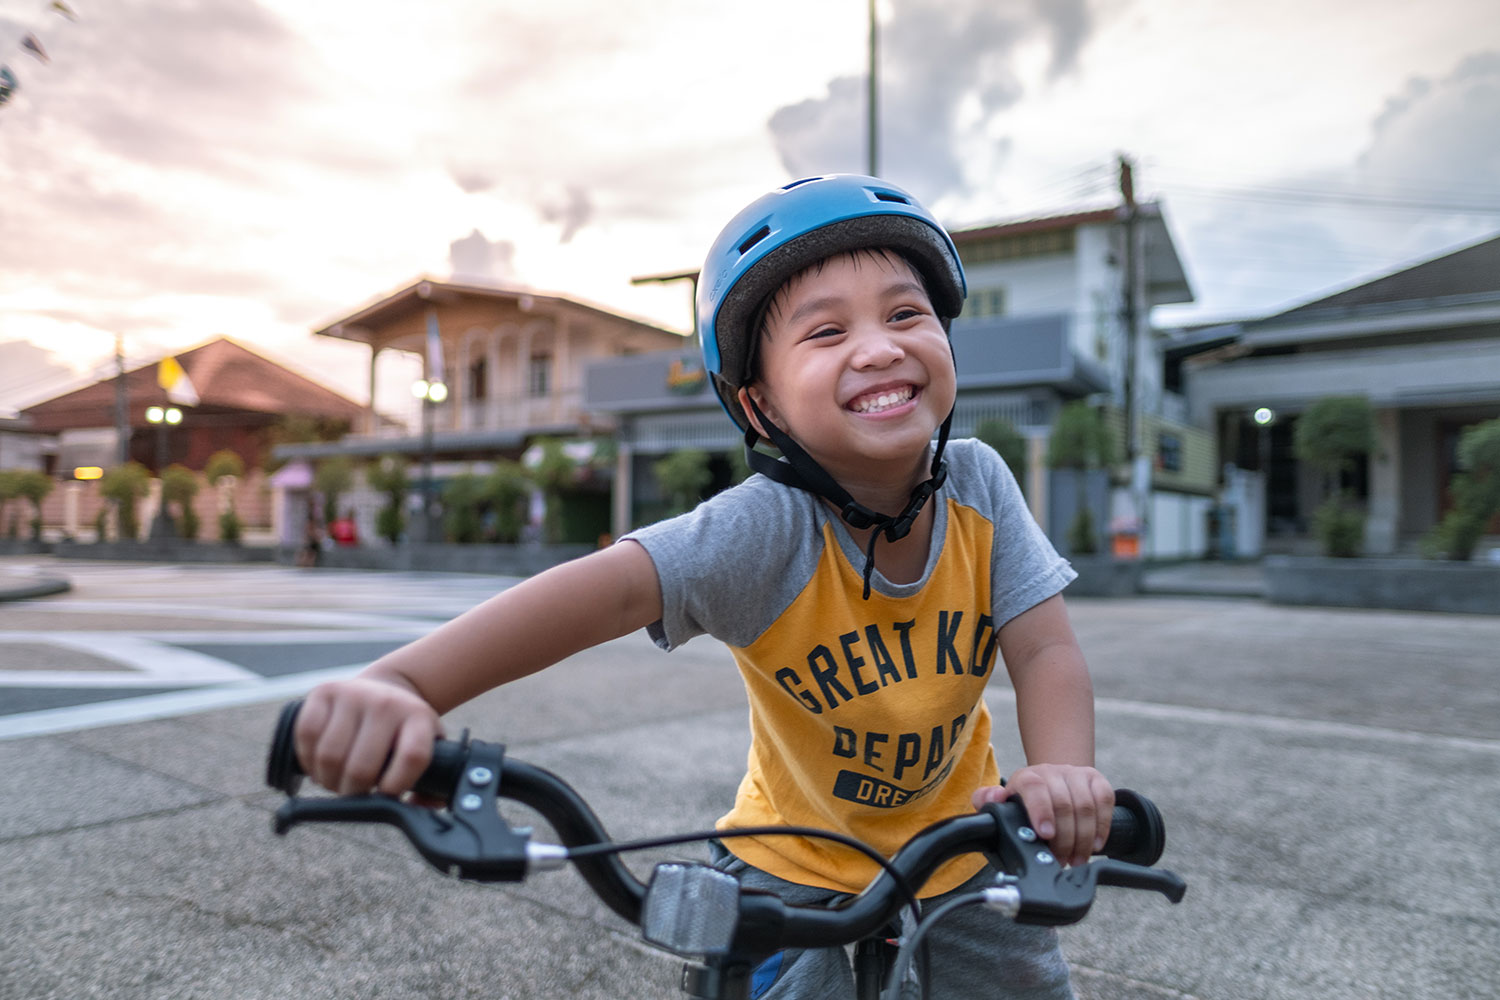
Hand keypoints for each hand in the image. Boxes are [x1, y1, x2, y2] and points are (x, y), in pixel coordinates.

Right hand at [293, 677, 442, 797]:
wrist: (385, 688)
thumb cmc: (403, 731)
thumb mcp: (428, 747)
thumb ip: (433, 784)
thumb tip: (417, 809)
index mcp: (419, 718)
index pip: (412, 757)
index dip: (395, 787)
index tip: (385, 795)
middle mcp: (387, 703)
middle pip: (361, 767)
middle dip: (352, 793)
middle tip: (353, 792)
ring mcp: (354, 694)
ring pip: (329, 756)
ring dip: (327, 780)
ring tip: (335, 780)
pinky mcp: (324, 691)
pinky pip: (306, 735)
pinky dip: (307, 759)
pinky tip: (318, 762)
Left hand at [972, 764, 1113, 867]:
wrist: (1050, 781)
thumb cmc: (1023, 801)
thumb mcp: (1002, 803)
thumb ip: (987, 801)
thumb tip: (994, 798)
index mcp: (1027, 778)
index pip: (1035, 789)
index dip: (1041, 811)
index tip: (1045, 835)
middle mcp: (1052, 772)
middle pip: (1064, 804)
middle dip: (1064, 839)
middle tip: (1062, 861)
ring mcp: (1075, 774)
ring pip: (1086, 806)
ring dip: (1083, 839)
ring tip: (1077, 859)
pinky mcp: (1096, 779)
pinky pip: (1105, 800)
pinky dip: (1102, 825)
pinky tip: (1095, 845)